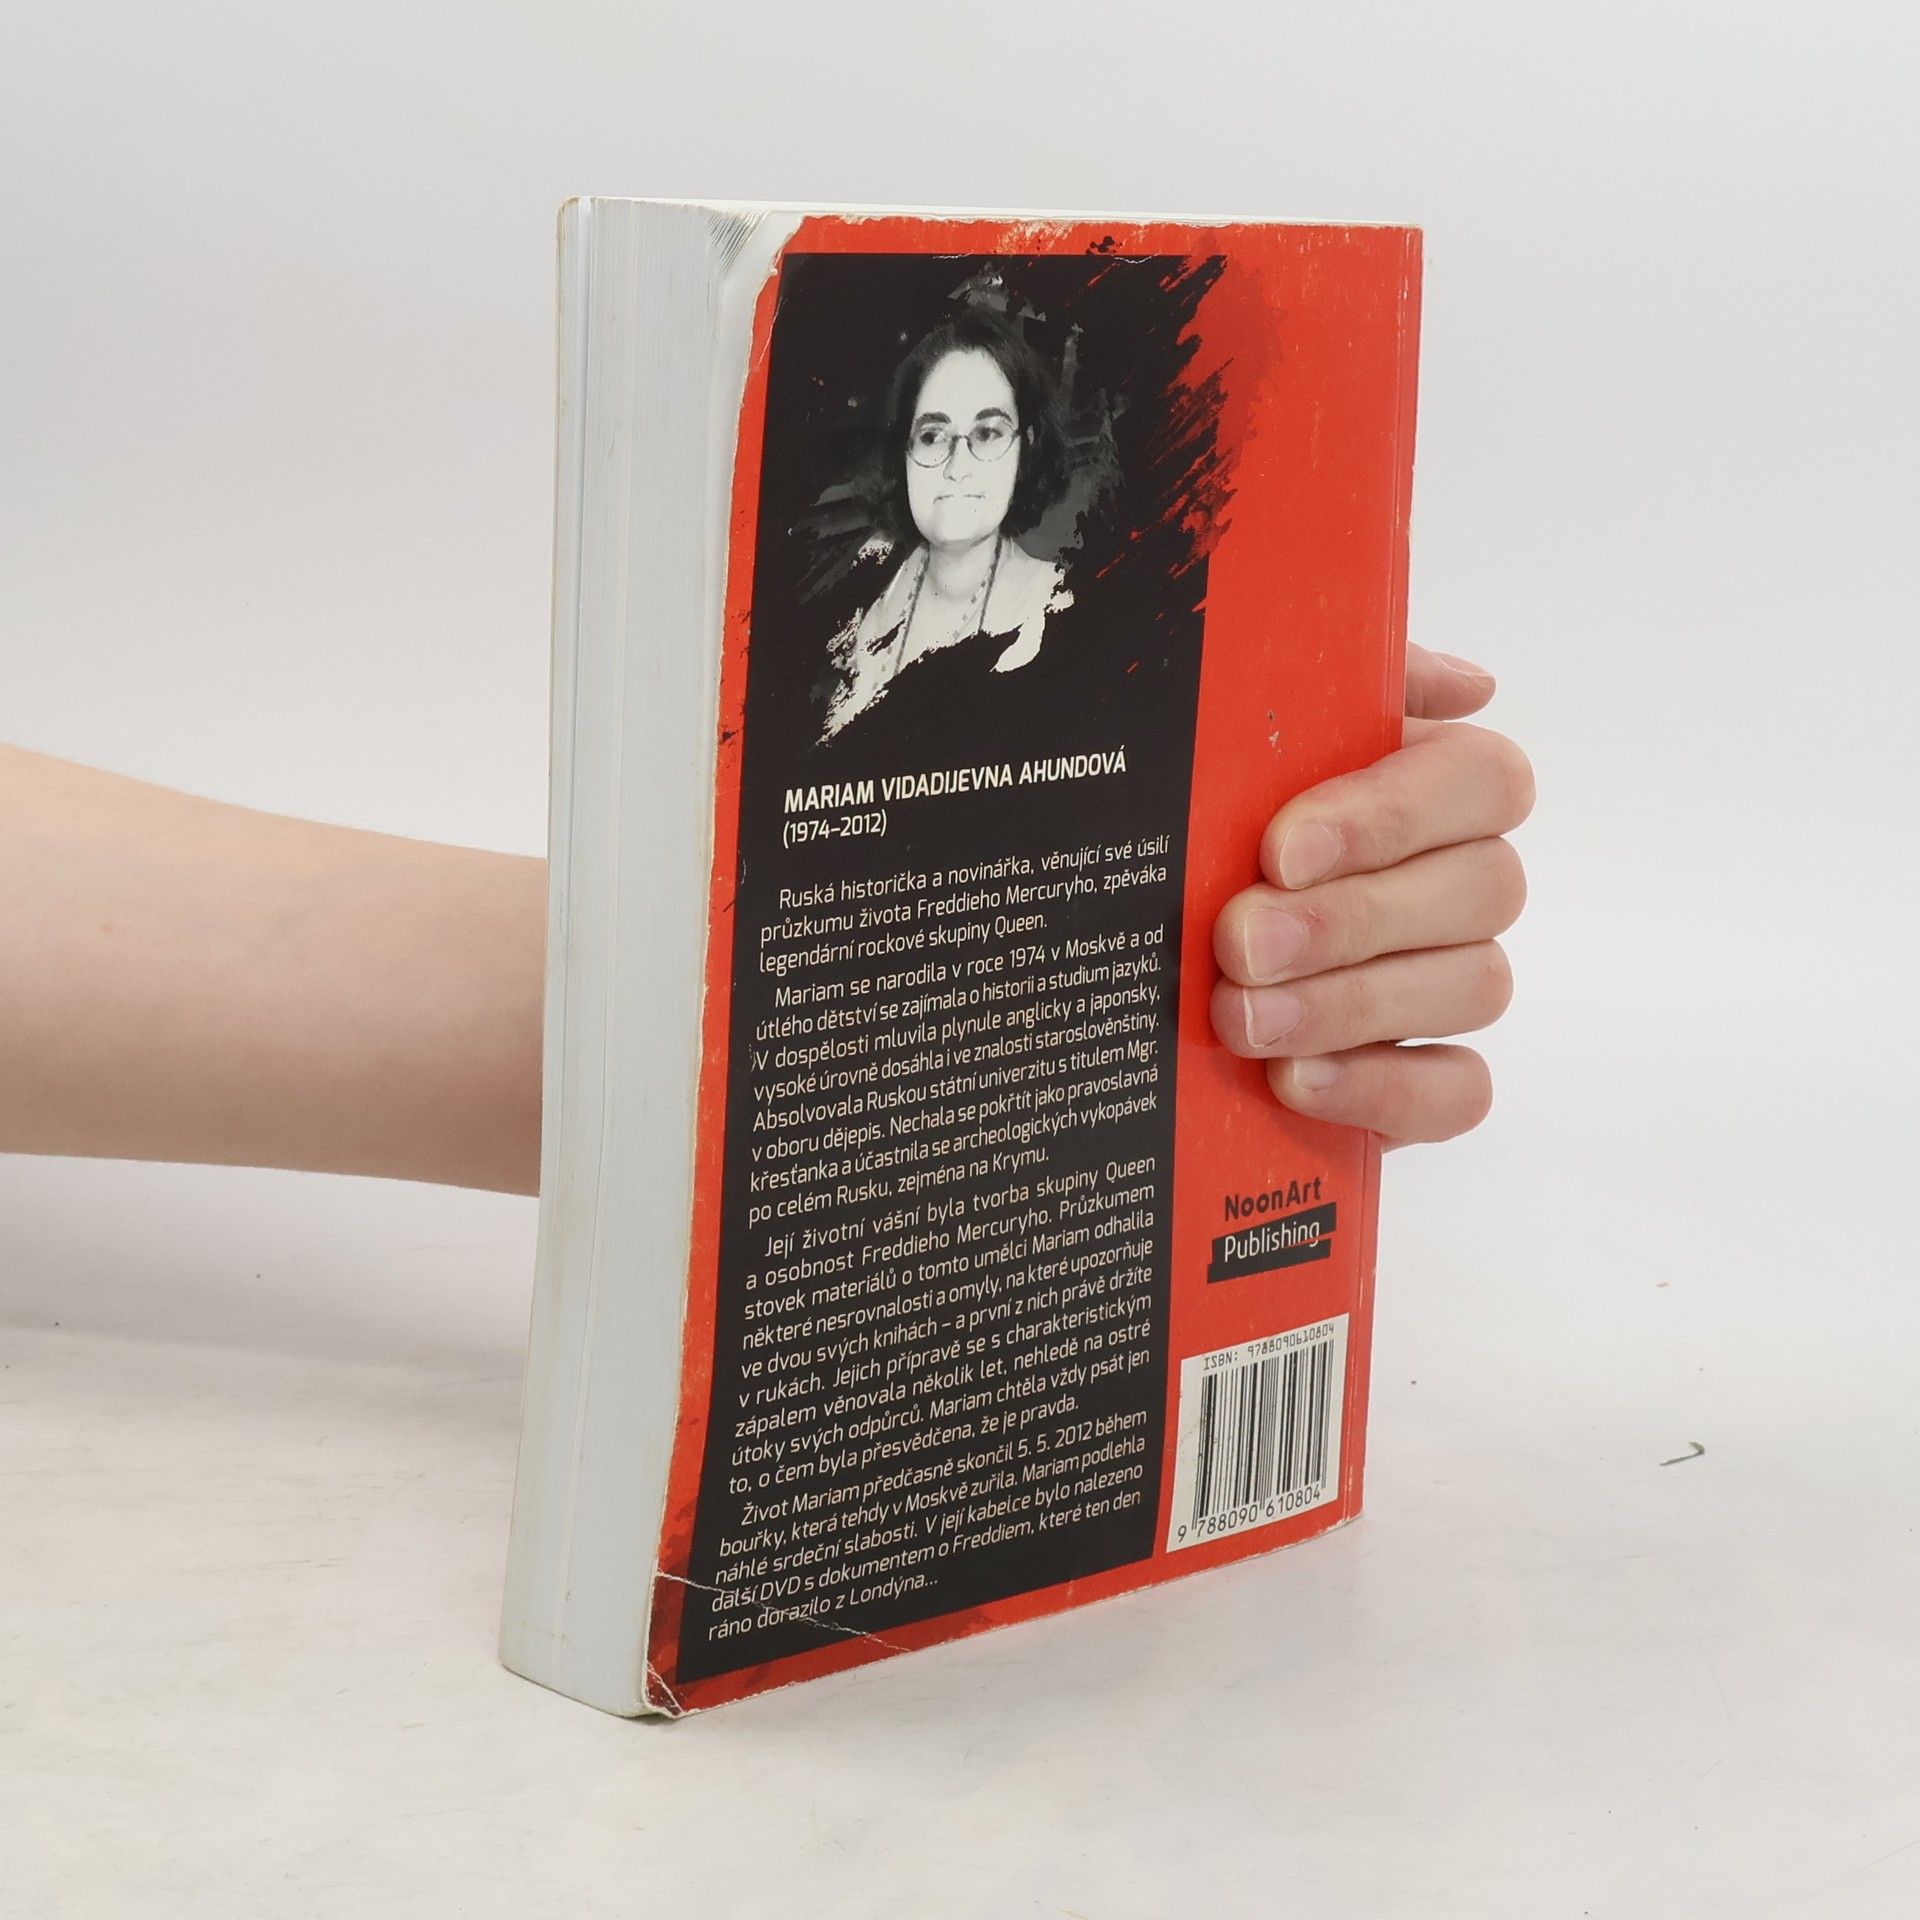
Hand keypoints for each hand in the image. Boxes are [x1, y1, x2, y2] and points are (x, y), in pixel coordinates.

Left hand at [1208, 645, 1532, 1145]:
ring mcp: (1443, 986)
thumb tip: (1469, 685)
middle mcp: (1452, 883)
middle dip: (1351, 919)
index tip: (1281, 849)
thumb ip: (1331, 685)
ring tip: (1240, 1018)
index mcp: (1422, 785)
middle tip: (1239, 942)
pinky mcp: (1419, 1082)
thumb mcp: (1226, 737)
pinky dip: (1381, 1088)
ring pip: (1475, 987)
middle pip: (1484, 889)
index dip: (1394, 814)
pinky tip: (1295, 1078)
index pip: (1485, 780)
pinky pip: (1458, 1092)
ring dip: (1351, 1004)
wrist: (1107, 965)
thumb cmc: (1186, 829)